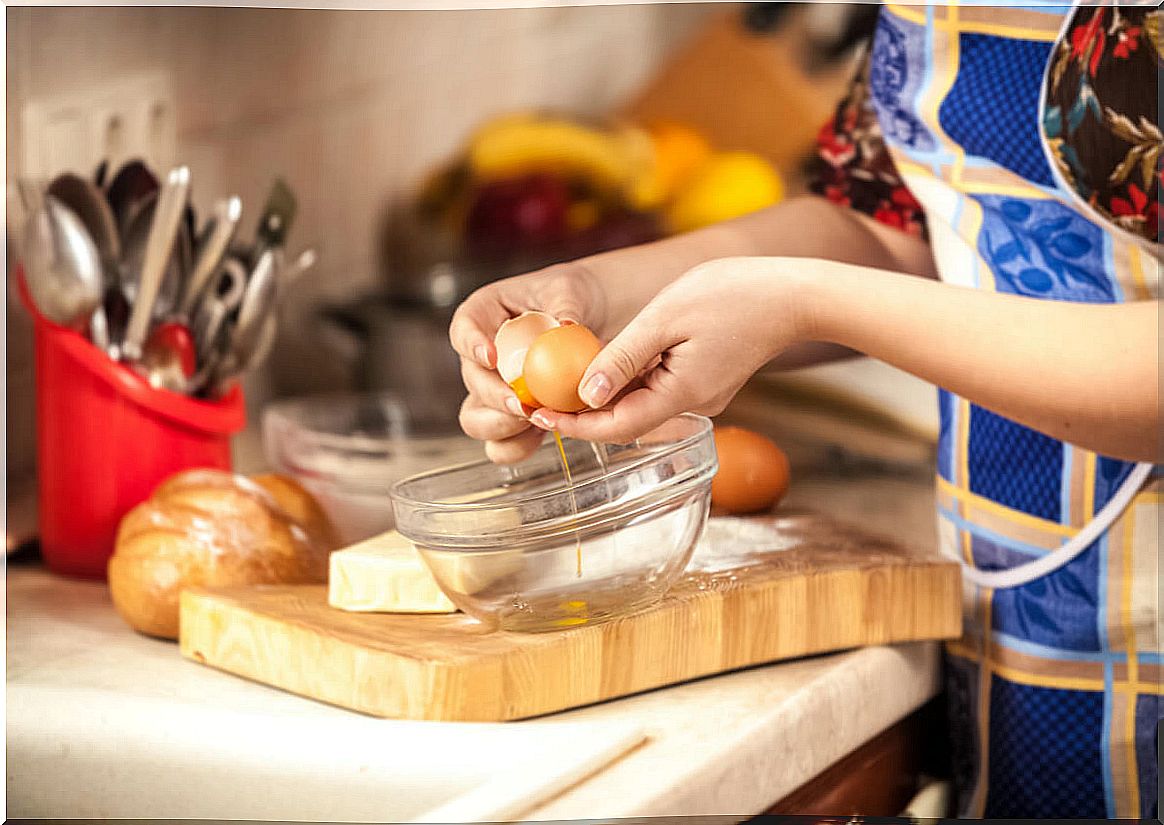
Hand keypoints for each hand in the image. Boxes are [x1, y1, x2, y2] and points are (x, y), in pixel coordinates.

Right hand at [448, 262, 606, 462]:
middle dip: (495, 397)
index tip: (490, 356)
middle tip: (523, 404)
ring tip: (534, 419)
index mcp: (485, 316)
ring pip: (475, 419)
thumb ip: (565, 307)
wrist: (593, 320)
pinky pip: (500, 444)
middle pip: (472, 381)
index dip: (471, 345)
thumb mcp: (570, 291)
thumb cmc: (573, 296)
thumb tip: (565, 325)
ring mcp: (494, 389)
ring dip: (501, 426)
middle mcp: (482, 356)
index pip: (463, 329)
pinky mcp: (512, 417)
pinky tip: (541, 435)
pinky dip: (517, 446)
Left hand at [528, 257, 807, 442]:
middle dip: (581, 415)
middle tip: (538, 400)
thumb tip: (585, 391)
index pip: (616, 427)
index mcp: (682, 394)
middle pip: (624, 423)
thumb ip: (623, 356)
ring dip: (602, 400)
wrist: (794, 294)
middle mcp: (692, 406)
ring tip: (558, 383)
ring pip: (639, 408)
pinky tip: (603, 368)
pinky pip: (657, 393)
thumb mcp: (665, 318)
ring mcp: (700, 397)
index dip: (574, 424)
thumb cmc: (734, 295)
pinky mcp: (705, 384)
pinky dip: (627, 386)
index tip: (539, 413)